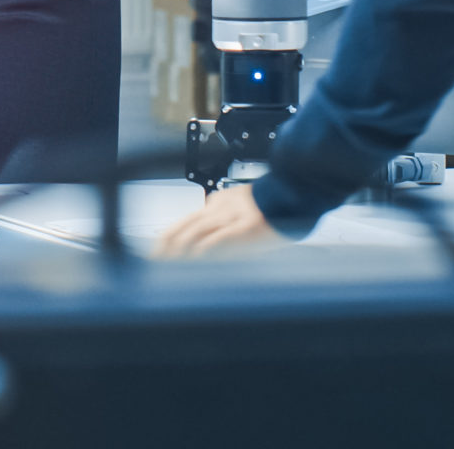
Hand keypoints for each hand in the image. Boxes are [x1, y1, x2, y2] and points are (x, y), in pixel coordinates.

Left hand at [154, 183, 279, 257]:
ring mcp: (236, 216)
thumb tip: (206, 243)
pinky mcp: (249, 226)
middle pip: (188, 225)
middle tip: (157, 259)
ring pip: (201, 230)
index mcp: (220, 202)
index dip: (170, 235)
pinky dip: (209, 246)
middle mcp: (223, 207)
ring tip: (170, 261)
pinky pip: (225, 235)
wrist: (295, 192)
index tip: (158, 249)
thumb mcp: (241, 208)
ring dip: (182, 247)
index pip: (187, 219)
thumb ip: (224, 220)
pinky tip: (199, 255)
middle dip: (170, 243)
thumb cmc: (272, 206)